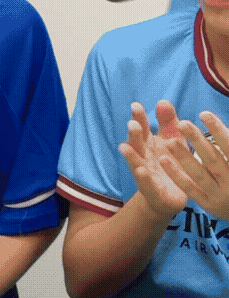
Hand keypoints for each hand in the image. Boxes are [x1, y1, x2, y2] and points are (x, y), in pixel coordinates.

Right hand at [118, 100, 187, 217]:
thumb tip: (162, 101)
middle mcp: (143, 157)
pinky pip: (146, 184)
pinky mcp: (152, 191)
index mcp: (147, 143)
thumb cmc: (169, 163)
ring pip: (135, 163)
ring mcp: (144, 173)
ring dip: (130, 156)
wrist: (170, 196)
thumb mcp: (172, 140)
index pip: (142, 128)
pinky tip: (142, 171)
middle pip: (136, 144)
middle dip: (133, 135)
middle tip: (133, 125)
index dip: (138, 118)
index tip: (136, 106)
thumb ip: (168, 122)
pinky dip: (143, 177)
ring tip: (124, 147)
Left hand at [159, 110, 228, 220]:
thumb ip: (227, 144)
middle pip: (213, 159)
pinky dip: (176, 174)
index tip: (203, 113)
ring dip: (184, 157)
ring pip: (199, 174)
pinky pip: (189, 188)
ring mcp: (220, 195)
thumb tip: (219, 125)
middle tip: (182, 123)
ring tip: (169, 141)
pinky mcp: (207, 204)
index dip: (218, 131)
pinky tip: (163, 160)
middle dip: (197, 140)